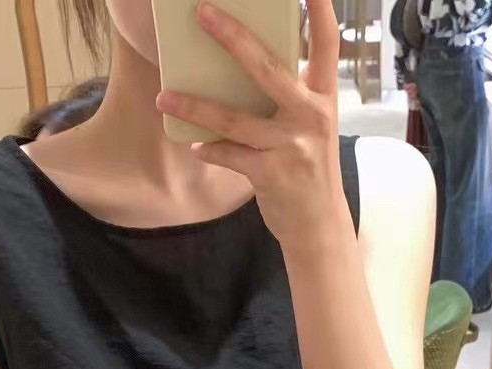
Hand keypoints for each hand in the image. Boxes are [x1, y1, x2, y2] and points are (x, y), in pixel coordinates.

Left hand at [156, 0, 351, 258]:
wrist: (319, 224)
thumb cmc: (308, 167)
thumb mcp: (310, 125)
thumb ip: (289, 96)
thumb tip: (243, 64)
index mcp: (323, 96)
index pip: (327, 43)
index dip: (319, 10)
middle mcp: (312, 115)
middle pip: (267, 68)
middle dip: (233, 37)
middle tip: (202, 13)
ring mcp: (292, 145)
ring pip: (234, 118)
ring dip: (194, 106)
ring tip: (164, 96)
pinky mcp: (272, 173)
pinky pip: (229, 154)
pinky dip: (209, 149)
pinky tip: (195, 144)